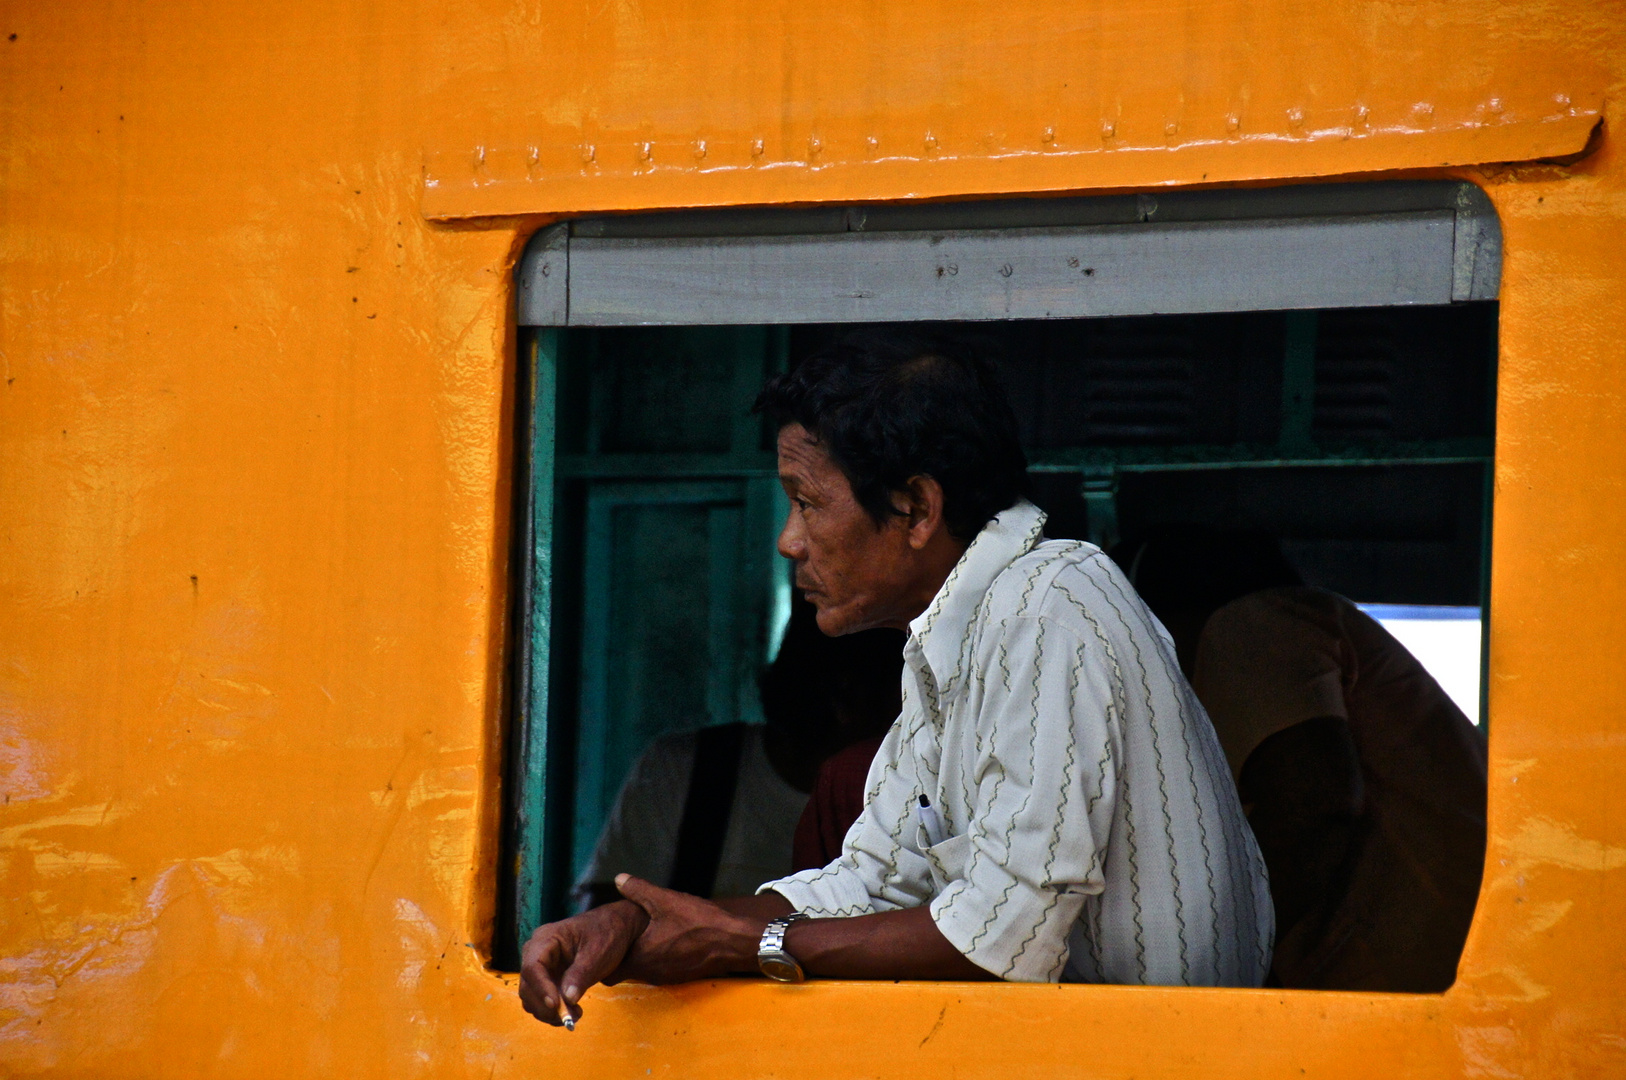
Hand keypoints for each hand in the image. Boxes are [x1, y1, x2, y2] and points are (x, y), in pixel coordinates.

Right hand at [518, 899, 648, 1026]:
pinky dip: (552, 1012)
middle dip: (545, 1005)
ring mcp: (541, 968)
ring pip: (531, 997)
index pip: (533, 966)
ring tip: (575, 1015)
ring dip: (548, 1012)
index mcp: (546, 938)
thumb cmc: (606, 934)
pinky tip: (572, 1013)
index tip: (556, 1005)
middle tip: (570, 1017)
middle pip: (527, 985)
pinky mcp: (548, 981)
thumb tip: (567, 999)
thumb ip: (581, 974)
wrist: (615, 930)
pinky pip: (541, 1001)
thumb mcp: (597, 952)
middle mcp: (537, 953)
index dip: (541, 988)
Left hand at [612, 873, 766, 983]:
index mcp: (640, 957)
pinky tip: (664, 939)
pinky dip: (656, 957)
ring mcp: (665, 977)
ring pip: (642, 970)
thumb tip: (619, 878)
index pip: (609, 971)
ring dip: (639, 955)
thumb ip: (638, 890)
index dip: (605, 957)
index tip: (605, 941)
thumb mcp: (665, 900)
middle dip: (620, 955)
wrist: (733, 942)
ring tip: (641, 935)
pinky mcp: (679, 977)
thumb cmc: (698, 922)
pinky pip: (659, 969)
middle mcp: (649, 973)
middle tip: (621, 936)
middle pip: (624, 971)